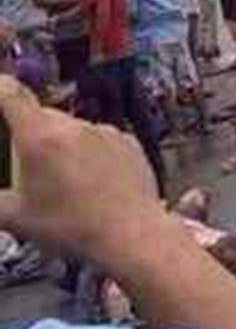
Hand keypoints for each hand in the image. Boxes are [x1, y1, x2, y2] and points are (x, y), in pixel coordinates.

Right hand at [0, 76, 164, 264]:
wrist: (130, 233)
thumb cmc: (70, 226)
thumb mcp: (15, 217)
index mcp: (38, 136)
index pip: (11, 95)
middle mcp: (73, 126)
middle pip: (43, 116)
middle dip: (31, 134)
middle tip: (28, 165)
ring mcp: (105, 131)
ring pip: (73, 129)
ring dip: (62, 144)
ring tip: (64, 180)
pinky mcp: (129, 142)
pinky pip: (101, 139)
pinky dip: (92, 151)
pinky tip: (93, 181)